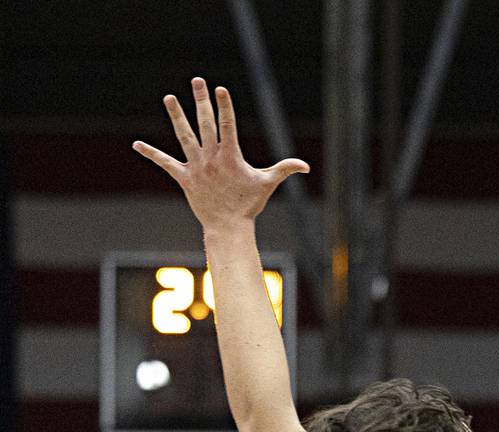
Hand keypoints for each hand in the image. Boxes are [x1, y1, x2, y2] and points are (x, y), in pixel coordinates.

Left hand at [133, 77, 308, 228]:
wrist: (228, 227)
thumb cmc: (249, 205)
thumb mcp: (267, 184)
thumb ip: (284, 169)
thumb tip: (306, 166)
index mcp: (230, 156)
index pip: (227, 125)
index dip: (224, 106)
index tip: (220, 89)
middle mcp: (211, 158)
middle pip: (205, 123)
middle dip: (201, 100)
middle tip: (197, 80)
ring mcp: (196, 167)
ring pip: (184, 136)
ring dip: (176, 116)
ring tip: (169, 97)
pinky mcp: (184, 178)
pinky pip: (165, 163)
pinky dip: (151, 154)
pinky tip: (136, 144)